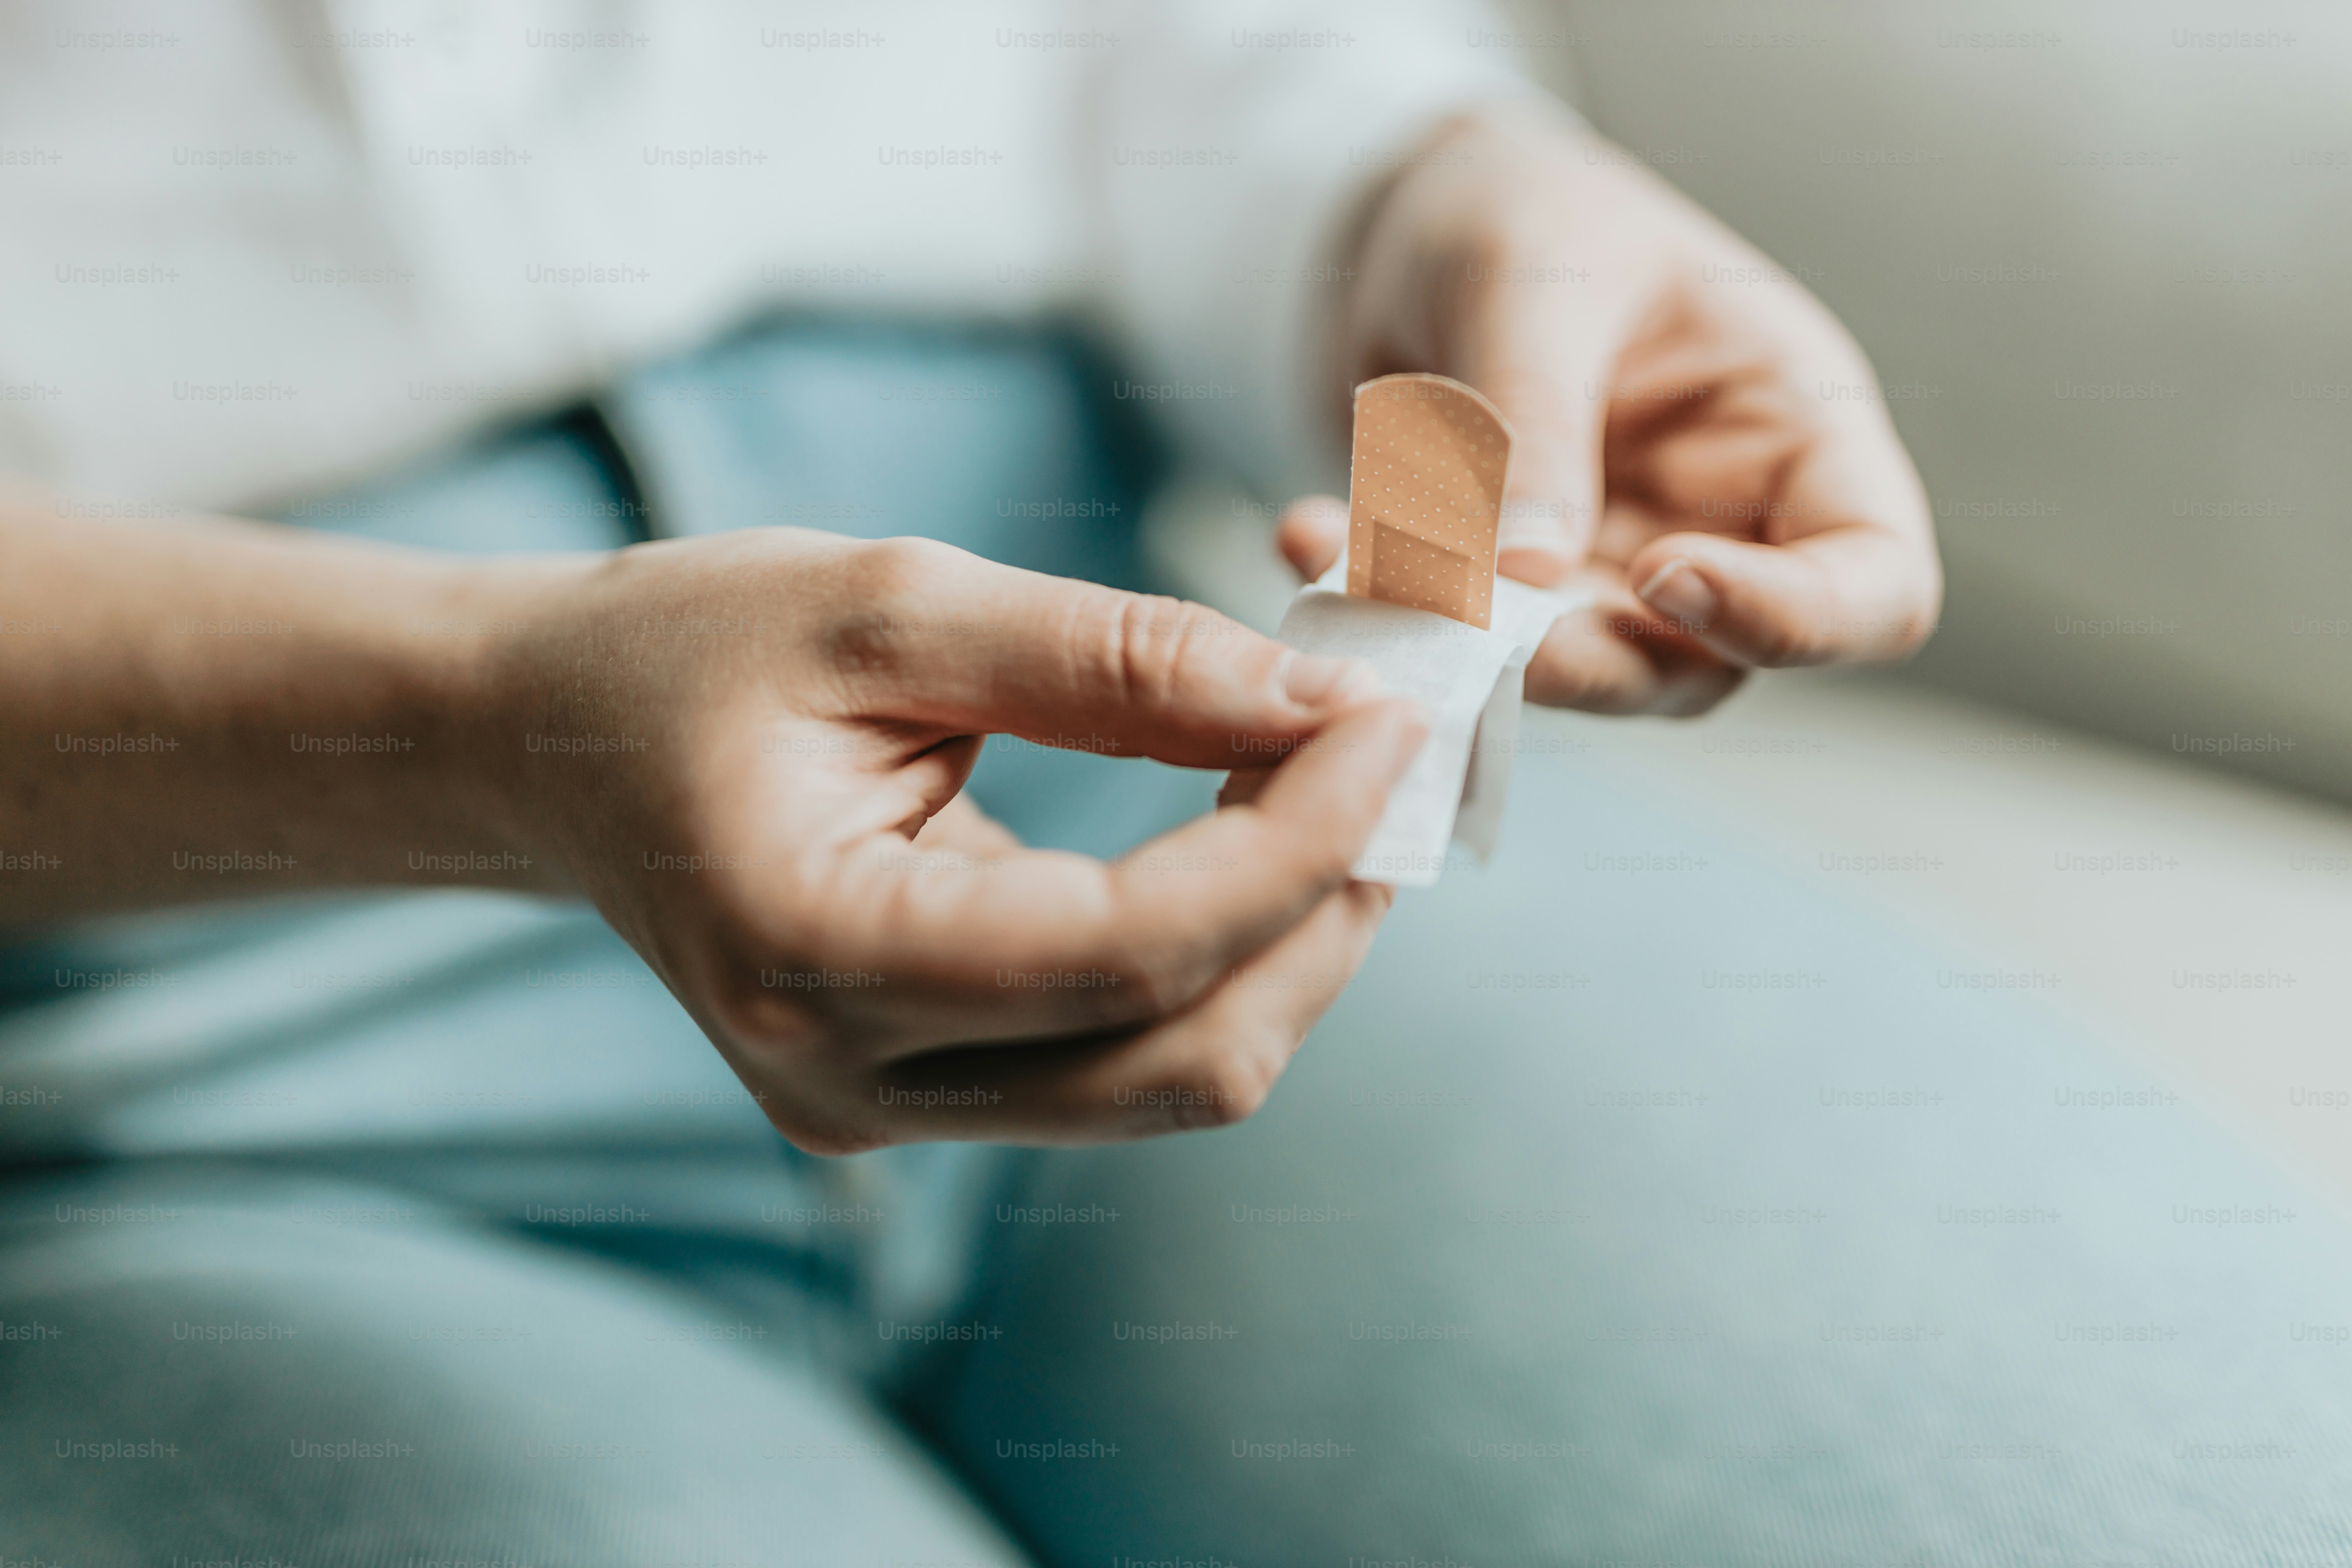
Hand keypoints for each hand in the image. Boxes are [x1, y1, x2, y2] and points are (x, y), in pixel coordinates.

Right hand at [478, 529, 1425, 1151]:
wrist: (551, 745)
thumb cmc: (685, 651)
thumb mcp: (889, 606)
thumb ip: (1111, 660)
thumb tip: (1314, 696)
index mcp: (813, 955)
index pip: (1124, 953)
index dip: (1289, 843)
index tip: (1385, 720)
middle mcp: (851, 1083)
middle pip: (1178, 1057)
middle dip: (1319, 912)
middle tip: (1386, 760)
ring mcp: (885, 1112)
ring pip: (1172, 1079)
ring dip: (1288, 946)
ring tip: (1339, 797)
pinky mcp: (920, 1094)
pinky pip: (1124, 1058)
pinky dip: (1220, 959)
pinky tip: (1252, 847)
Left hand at [1282, 104, 1941, 715]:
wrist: (1405, 214)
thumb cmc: (1520, 206)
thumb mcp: (1534, 279)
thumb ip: (1536, 424)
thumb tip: (1527, 581)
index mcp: (1794, 430)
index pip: (1874, 585)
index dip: (1794, 619)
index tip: (1665, 577)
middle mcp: (1722, 523)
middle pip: (1708, 664)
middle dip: (1585, 662)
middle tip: (1466, 625)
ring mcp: (1614, 571)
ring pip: (1575, 674)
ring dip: (1461, 642)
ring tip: (1349, 559)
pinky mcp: (1507, 593)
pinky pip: (1457, 637)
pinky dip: (1378, 604)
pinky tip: (1303, 531)